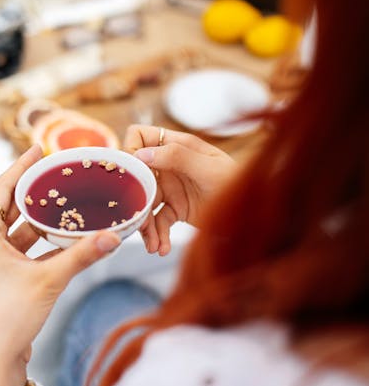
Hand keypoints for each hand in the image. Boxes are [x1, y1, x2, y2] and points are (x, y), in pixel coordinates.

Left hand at [0, 144, 119, 385]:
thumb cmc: (7, 319)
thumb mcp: (47, 281)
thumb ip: (81, 256)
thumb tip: (115, 237)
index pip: (1, 189)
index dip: (20, 167)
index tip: (38, 149)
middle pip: (13, 206)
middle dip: (37, 190)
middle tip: (61, 172)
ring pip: (23, 229)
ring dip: (45, 218)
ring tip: (71, 201)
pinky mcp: (8, 278)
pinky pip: (29, 250)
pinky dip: (48, 243)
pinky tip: (71, 237)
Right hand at [124, 125, 235, 256]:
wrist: (256, 214)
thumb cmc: (237, 183)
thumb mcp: (209, 168)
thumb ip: (177, 157)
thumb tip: (142, 154)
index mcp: (177, 146)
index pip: (140, 136)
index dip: (131, 152)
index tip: (133, 175)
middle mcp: (170, 165)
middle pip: (137, 175)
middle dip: (135, 198)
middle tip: (138, 220)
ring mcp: (171, 188)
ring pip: (144, 202)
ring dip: (146, 225)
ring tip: (154, 246)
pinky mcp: (176, 209)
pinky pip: (158, 221)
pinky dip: (157, 236)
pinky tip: (162, 248)